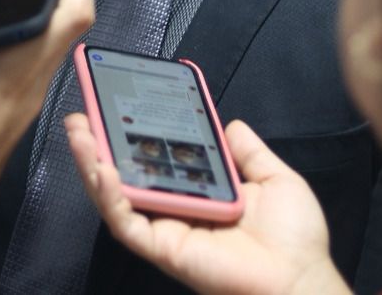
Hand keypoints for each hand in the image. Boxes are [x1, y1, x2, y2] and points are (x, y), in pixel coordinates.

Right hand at [0, 0, 100, 278]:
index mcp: (10, 72)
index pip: (66, 18)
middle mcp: (29, 84)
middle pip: (73, 26)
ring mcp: (27, 100)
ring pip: (61, 43)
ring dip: (65, 5)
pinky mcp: (18, 111)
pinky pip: (43, 61)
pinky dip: (44, 30)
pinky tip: (23, 19)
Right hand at [64, 115, 353, 294]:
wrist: (301, 277)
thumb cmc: (295, 237)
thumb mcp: (274, 179)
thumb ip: (249, 152)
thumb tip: (231, 124)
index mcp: (199, 194)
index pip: (156, 161)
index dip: (134, 135)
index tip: (117, 104)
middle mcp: (177, 212)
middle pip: (126, 178)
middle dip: (98, 147)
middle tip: (80, 116)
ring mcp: (167, 231)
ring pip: (116, 198)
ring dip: (92, 165)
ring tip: (79, 132)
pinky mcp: (164, 249)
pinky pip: (128, 224)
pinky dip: (111, 197)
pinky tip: (104, 170)